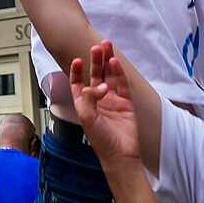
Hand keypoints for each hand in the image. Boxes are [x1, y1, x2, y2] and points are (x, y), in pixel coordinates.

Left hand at [67, 41, 148, 172]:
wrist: (121, 155)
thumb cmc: (101, 141)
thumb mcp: (87, 117)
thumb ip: (88, 98)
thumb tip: (97, 85)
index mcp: (84, 104)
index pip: (78, 83)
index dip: (77, 72)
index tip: (77, 60)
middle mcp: (98, 100)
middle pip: (95, 75)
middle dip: (95, 61)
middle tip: (96, 47)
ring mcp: (113, 100)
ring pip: (109, 76)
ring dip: (107, 62)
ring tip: (107, 47)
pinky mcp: (126, 103)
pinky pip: (122, 84)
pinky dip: (119, 73)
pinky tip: (115, 63)